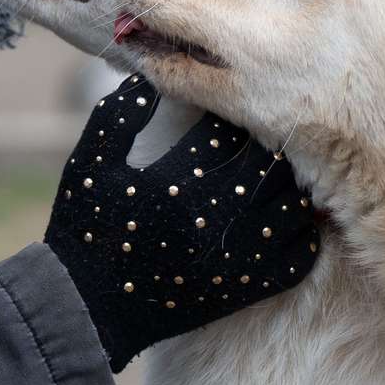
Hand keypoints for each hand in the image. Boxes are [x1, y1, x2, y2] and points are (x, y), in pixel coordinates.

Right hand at [45, 76, 318, 371]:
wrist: (86, 306)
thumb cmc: (84, 228)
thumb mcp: (91, 162)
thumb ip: (121, 114)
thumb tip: (153, 77)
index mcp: (177, 182)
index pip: (228, 128)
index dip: (233, 111)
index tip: (230, 104)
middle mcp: (213, 218)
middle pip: (271, 163)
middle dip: (266, 144)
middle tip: (260, 135)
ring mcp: (235, 256)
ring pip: (295, 206)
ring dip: (288, 185)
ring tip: (274, 175)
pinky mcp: (245, 287)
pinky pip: (299, 256)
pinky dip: (299, 233)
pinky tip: (281, 218)